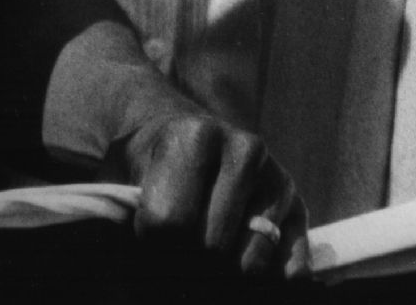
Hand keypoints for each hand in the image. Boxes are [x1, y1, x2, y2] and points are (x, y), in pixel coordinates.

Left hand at [115, 107, 308, 282]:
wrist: (183, 138)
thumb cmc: (146, 164)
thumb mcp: (119, 176)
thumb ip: (117, 215)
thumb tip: (122, 272)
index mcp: (194, 136)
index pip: (171, 222)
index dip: (149, 240)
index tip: (143, 230)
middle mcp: (244, 150)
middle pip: (212, 246)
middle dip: (185, 260)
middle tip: (172, 248)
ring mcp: (277, 178)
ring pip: (251, 261)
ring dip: (223, 273)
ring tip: (202, 252)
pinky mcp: (299, 207)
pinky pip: (292, 265)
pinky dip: (269, 279)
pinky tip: (241, 272)